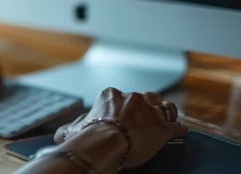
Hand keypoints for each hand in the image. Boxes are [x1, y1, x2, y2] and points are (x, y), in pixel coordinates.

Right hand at [54, 88, 186, 169]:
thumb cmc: (90, 136)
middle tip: (147, 116)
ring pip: (164, 107)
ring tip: (167, 117)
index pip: (122, 96)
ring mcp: (150, 112)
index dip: (125, 105)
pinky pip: (176, 126)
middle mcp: (133, 99)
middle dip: (148, 105)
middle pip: (146, 97)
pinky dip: (179, 129)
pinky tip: (180, 132)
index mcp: (112, 96)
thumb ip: (72, 128)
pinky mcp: (163, 129)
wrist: (105, 144)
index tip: (125, 114)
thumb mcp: (75, 129)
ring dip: (166, 112)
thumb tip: (59, 135)